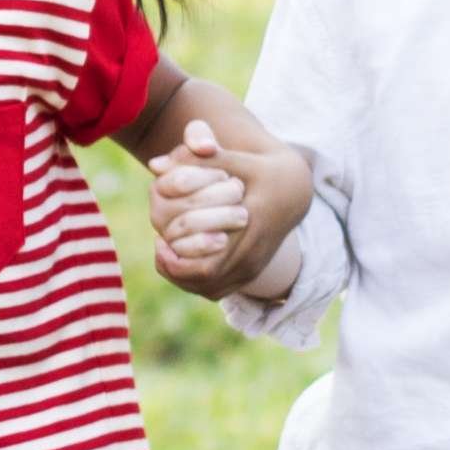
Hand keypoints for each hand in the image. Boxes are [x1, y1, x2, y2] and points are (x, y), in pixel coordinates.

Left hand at [147, 120, 285, 297]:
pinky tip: (180, 260)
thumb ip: (198, 158)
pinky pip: (216, 290)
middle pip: (205, 278)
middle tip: (159, 246)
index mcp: (251, 226)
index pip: (209, 260)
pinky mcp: (251, 273)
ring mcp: (254, 267)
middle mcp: (254, 253)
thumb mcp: (235, 158)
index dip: (177, 257)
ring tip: (166, 253)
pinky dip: (193, 281)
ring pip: (209, 288)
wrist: (294, 191)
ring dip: (182, 276)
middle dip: (175, 268)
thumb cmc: (260, 170)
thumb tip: (155, 165)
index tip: (159, 238)